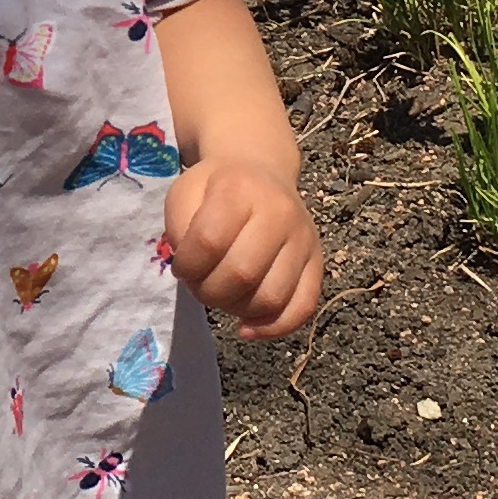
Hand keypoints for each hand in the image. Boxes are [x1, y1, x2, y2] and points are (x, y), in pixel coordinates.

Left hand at [163, 156, 323, 340]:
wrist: (261, 170)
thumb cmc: (216, 188)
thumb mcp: (185, 192)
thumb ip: (179, 228)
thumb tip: (193, 271)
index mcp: (239, 189)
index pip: (209, 242)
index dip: (187, 266)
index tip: (182, 266)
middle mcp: (279, 212)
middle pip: (243, 274)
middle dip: (209, 292)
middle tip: (200, 284)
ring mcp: (303, 239)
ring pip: (272, 297)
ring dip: (236, 309)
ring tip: (223, 295)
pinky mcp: (318, 261)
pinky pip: (302, 308)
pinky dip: (272, 328)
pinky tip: (247, 326)